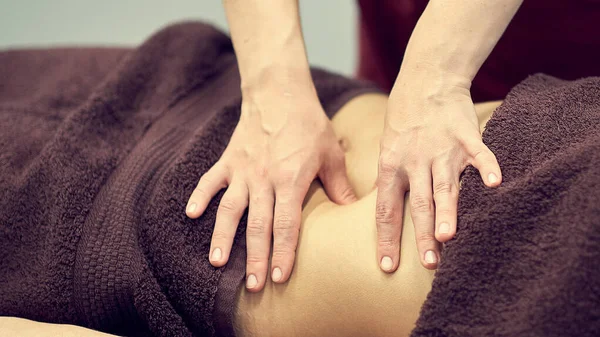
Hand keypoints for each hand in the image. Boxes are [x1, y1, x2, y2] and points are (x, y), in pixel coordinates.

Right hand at [186, 86, 356, 291]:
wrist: (280, 93)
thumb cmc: (310, 124)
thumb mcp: (331, 153)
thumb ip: (339, 186)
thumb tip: (352, 212)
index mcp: (291, 180)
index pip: (287, 225)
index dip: (283, 253)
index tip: (280, 278)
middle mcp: (264, 179)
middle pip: (258, 225)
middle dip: (255, 257)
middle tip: (253, 285)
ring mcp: (243, 170)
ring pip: (230, 209)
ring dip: (223, 236)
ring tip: (217, 262)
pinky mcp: (228, 159)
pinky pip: (210, 180)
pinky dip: (199, 195)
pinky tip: (190, 214)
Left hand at [375, 73, 501, 271]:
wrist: (426, 81)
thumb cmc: (403, 120)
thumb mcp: (387, 149)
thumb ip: (390, 180)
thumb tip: (383, 210)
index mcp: (391, 166)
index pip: (386, 210)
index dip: (387, 239)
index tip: (387, 266)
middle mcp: (415, 161)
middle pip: (419, 203)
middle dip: (423, 235)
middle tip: (428, 263)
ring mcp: (442, 149)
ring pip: (444, 184)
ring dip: (448, 211)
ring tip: (449, 237)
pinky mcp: (466, 136)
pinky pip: (478, 154)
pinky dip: (488, 166)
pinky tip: (496, 183)